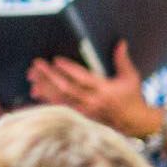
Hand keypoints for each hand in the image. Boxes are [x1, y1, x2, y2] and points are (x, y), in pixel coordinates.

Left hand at [31, 44, 159, 137]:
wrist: (134, 123)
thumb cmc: (132, 96)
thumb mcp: (131, 77)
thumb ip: (123, 60)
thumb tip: (120, 42)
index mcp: (105, 90)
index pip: (83, 79)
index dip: (69, 69)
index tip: (56, 60)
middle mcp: (93, 101)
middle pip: (67, 88)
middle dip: (50, 76)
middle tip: (37, 64)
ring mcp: (85, 110)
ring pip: (60, 98)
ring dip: (44, 86)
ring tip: (31, 75)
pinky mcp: (80, 115)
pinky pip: (60, 106)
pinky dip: (46, 98)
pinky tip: (35, 91)